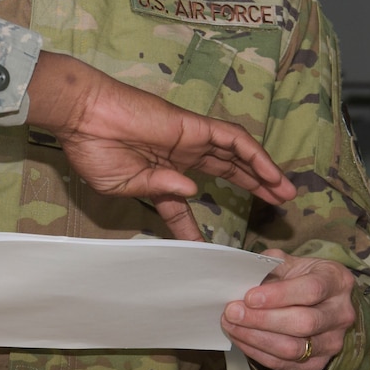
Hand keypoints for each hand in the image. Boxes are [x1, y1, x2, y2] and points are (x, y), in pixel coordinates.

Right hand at [24, 54, 295, 240]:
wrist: (84, 118)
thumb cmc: (94, 152)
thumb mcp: (124, 186)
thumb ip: (159, 191)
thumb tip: (191, 192)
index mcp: (158, 176)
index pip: (183, 205)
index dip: (194, 228)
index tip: (206, 250)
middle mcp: (179, 157)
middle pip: (227, 172)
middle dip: (253, 188)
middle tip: (278, 206)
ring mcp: (190, 141)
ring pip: (237, 156)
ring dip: (263, 173)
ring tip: (285, 193)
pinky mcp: (195, 127)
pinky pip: (234, 140)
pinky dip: (255, 156)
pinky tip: (271, 174)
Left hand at [221, 249, 356, 369]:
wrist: (316, 301)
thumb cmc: (299, 278)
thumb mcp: (288, 263)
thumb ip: (268, 267)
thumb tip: (241, 279)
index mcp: (337, 281)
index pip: (312, 290)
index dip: (279, 295)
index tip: (249, 297)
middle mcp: (341, 314)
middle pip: (304, 323)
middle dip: (262, 320)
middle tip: (232, 312)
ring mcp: (333, 342)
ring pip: (294, 349)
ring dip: (255, 339)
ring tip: (231, 325)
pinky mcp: (318, 363)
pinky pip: (285, 365)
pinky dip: (257, 353)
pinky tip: (240, 338)